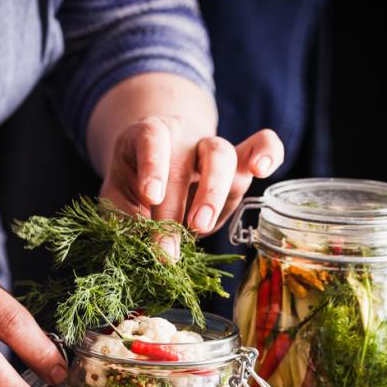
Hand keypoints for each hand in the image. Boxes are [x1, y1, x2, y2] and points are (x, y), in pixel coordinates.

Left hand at [99, 117, 282, 259]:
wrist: (158, 170)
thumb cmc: (135, 184)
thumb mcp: (118, 198)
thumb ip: (123, 219)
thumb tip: (136, 250)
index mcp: (148, 136)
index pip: (152, 139)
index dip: (153, 166)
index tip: (150, 196)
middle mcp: (183, 137)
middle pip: (187, 159)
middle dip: (178, 206)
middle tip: (169, 247)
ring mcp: (213, 148)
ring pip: (222, 155)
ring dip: (213, 194)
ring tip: (200, 228)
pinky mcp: (238, 163)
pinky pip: (262, 145)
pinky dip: (268, 152)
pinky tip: (264, 170)